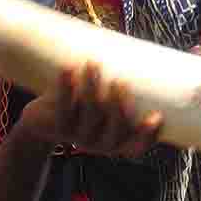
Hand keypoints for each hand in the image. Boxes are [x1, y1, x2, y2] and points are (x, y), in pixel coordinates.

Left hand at [19, 62, 163, 158]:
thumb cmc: (81, 106)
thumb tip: (144, 55)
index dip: (148, 135)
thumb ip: (121, 90)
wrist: (42, 121)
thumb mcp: (103, 104)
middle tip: (120, 81)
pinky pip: (64, 107)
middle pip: (116, 128)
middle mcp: (101, 144)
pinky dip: (66, 86)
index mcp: (117, 142)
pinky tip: (69, 68)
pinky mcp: (59, 127)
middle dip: (120, 104)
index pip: (137, 146)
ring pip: (91, 113)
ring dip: (93, 86)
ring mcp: (80, 137)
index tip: (157, 116)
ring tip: (92, 63)